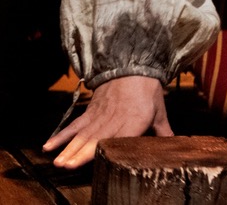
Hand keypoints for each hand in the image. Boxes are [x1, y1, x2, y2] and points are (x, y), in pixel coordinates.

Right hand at [42, 75, 171, 168]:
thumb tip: (172, 143)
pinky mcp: (90, 111)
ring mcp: (100, 115)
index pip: (121, 138)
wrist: (133, 65)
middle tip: (67, 165)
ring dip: (69, 148)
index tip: (96, 161)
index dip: (107, 149)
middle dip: (80, 153)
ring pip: (82, 134)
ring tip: (59, 162)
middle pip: (95, 138)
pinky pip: (74, 124)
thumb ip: (163, 129)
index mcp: (134, 121)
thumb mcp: (159, 109)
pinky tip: (49, 145)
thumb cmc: (148, 90)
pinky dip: (61, 135)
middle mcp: (115, 120)